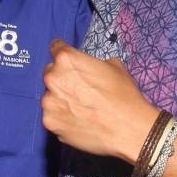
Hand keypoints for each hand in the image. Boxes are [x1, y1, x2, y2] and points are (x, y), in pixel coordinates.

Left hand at [41, 40, 157, 162]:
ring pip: (50, 96)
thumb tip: (89, 67)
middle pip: (50, 73)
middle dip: (61, 78)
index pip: (56, 48)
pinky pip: (52, 116)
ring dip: (60, 99)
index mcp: (66, 59)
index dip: (64, 54)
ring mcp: (48, 102)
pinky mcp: (49, 122)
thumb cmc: (123, 95)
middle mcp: (52, 78)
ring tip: (80, 108)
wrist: (127, 129)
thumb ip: (93, 62)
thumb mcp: (114, 66)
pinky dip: (61, 118)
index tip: (68, 62)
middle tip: (79, 89)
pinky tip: (78, 121)